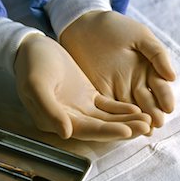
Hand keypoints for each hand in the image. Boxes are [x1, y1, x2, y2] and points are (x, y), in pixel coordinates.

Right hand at [14, 34, 151, 140]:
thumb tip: (66, 133)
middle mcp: (69, 119)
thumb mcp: (37, 85)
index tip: (127, 130)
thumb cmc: (32, 65)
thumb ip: (50, 110)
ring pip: (107, 118)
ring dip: (126, 120)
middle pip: (101, 128)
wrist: (32, 47)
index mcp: (55, 120)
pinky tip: (137, 108)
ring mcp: (80, 108)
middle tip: (146, 125)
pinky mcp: (87, 96)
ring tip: (147, 119)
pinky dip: (121, 109)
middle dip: (124, 128)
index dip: (107, 132)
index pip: (86, 130)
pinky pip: (107, 106)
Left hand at [60, 11, 175, 127]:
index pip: (159, 88)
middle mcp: (134, 83)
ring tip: (143, 130)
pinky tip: (121, 125)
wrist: (86, 24)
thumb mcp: (140, 36)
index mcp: (148, 70)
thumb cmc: (116, 27)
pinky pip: (108, 107)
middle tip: (156, 124)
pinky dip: (115, 116)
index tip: (168, 108)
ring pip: (129, 109)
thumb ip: (157, 54)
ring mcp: (116, 89)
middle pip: (146, 102)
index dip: (164, 98)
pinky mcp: (98, 92)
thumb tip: (173, 77)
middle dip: (152, 113)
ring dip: (136, 120)